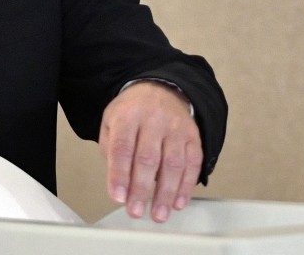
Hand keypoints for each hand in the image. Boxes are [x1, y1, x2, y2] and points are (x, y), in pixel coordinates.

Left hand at [98, 81, 201, 221]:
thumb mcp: (111, 121)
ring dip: (166, 194)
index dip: (119, 174)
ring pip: (173, 163)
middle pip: (148, 158)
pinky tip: (178, 202)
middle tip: (135, 211)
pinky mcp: (193, 136)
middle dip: (142, 189)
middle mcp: (154, 120)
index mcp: (128, 115)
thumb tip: (119, 182)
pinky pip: (193, 163)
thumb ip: (110, 150)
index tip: (118, 197)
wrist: (161, 89)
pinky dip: (186, 186)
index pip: (122, 147)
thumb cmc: (133, 111)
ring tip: (159, 214)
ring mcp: (176, 128)